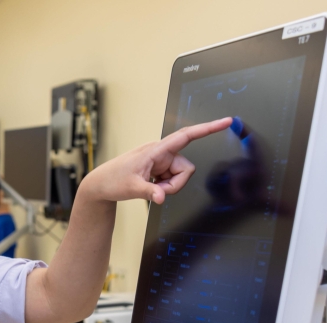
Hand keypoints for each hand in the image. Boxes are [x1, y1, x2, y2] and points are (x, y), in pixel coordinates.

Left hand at [79, 117, 232, 205]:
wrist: (100, 184)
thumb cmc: (112, 179)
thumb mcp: (130, 188)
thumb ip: (149, 192)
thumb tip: (161, 198)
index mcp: (155, 150)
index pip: (186, 136)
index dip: (207, 128)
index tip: (226, 121)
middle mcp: (161, 153)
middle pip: (186, 169)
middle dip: (175, 184)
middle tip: (156, 191)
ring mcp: (161, 162)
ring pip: (180, 176)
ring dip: (168, 187)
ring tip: (149, 188)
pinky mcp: (160, 169)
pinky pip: (173, 180)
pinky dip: (164, 188)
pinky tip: (150, 186)